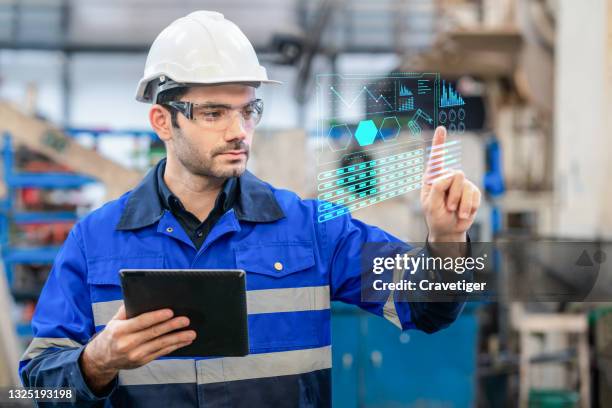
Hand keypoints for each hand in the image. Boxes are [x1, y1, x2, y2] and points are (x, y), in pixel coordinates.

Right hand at [80, 305, 195, 393]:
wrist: (103, 358)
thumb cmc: (112, 334)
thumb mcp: (114, 320)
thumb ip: (127, 309)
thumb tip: (141, 296)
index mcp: (120, 330)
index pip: (141, 322)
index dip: (157, 317)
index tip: (170, 311)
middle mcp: (128, 344)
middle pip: (154, 333)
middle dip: (172, 326)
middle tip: (185, 320)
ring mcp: (136, 355)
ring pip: (160, 345)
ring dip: (178, 338)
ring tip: (191, 333)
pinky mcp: (142, 361)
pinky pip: (161, 353)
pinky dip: (174, 346)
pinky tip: (184, 341)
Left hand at [420, 126, 480, 241]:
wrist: (449, 229)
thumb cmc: (436, 216)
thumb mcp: (431, 204)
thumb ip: (438, 188)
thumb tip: (453, 174)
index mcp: (433, 178)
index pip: (436, 159)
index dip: (439, 143)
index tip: (441, 128)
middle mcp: (448, 177)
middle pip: (454, 175)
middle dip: (451, 195)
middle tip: (447, 207)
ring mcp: (461, 183)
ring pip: (465, 186)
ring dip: (459, 203)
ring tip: (454, 211)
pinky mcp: (473, 191)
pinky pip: (474, 195)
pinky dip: (469, 207)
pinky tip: (463, 213)